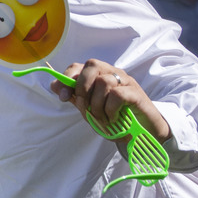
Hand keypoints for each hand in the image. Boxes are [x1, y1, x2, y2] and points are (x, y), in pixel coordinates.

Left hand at [50, 59, 171, 140]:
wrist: (143, 133)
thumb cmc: (116, 119)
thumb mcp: (91, 109)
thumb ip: (75, 97)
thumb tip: (55, 86)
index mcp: (99, 76)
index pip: (78, 66)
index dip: (67, 79)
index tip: (64, 97)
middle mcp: (112, 74)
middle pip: (92, 65)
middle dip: (82, 88)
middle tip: (86, 107)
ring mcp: (125, 82)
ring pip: (103, 81)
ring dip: (97, 104)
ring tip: (102, 118)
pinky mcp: (136, 93)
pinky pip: (116, 94)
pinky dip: (110, 109)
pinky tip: (113, 118)